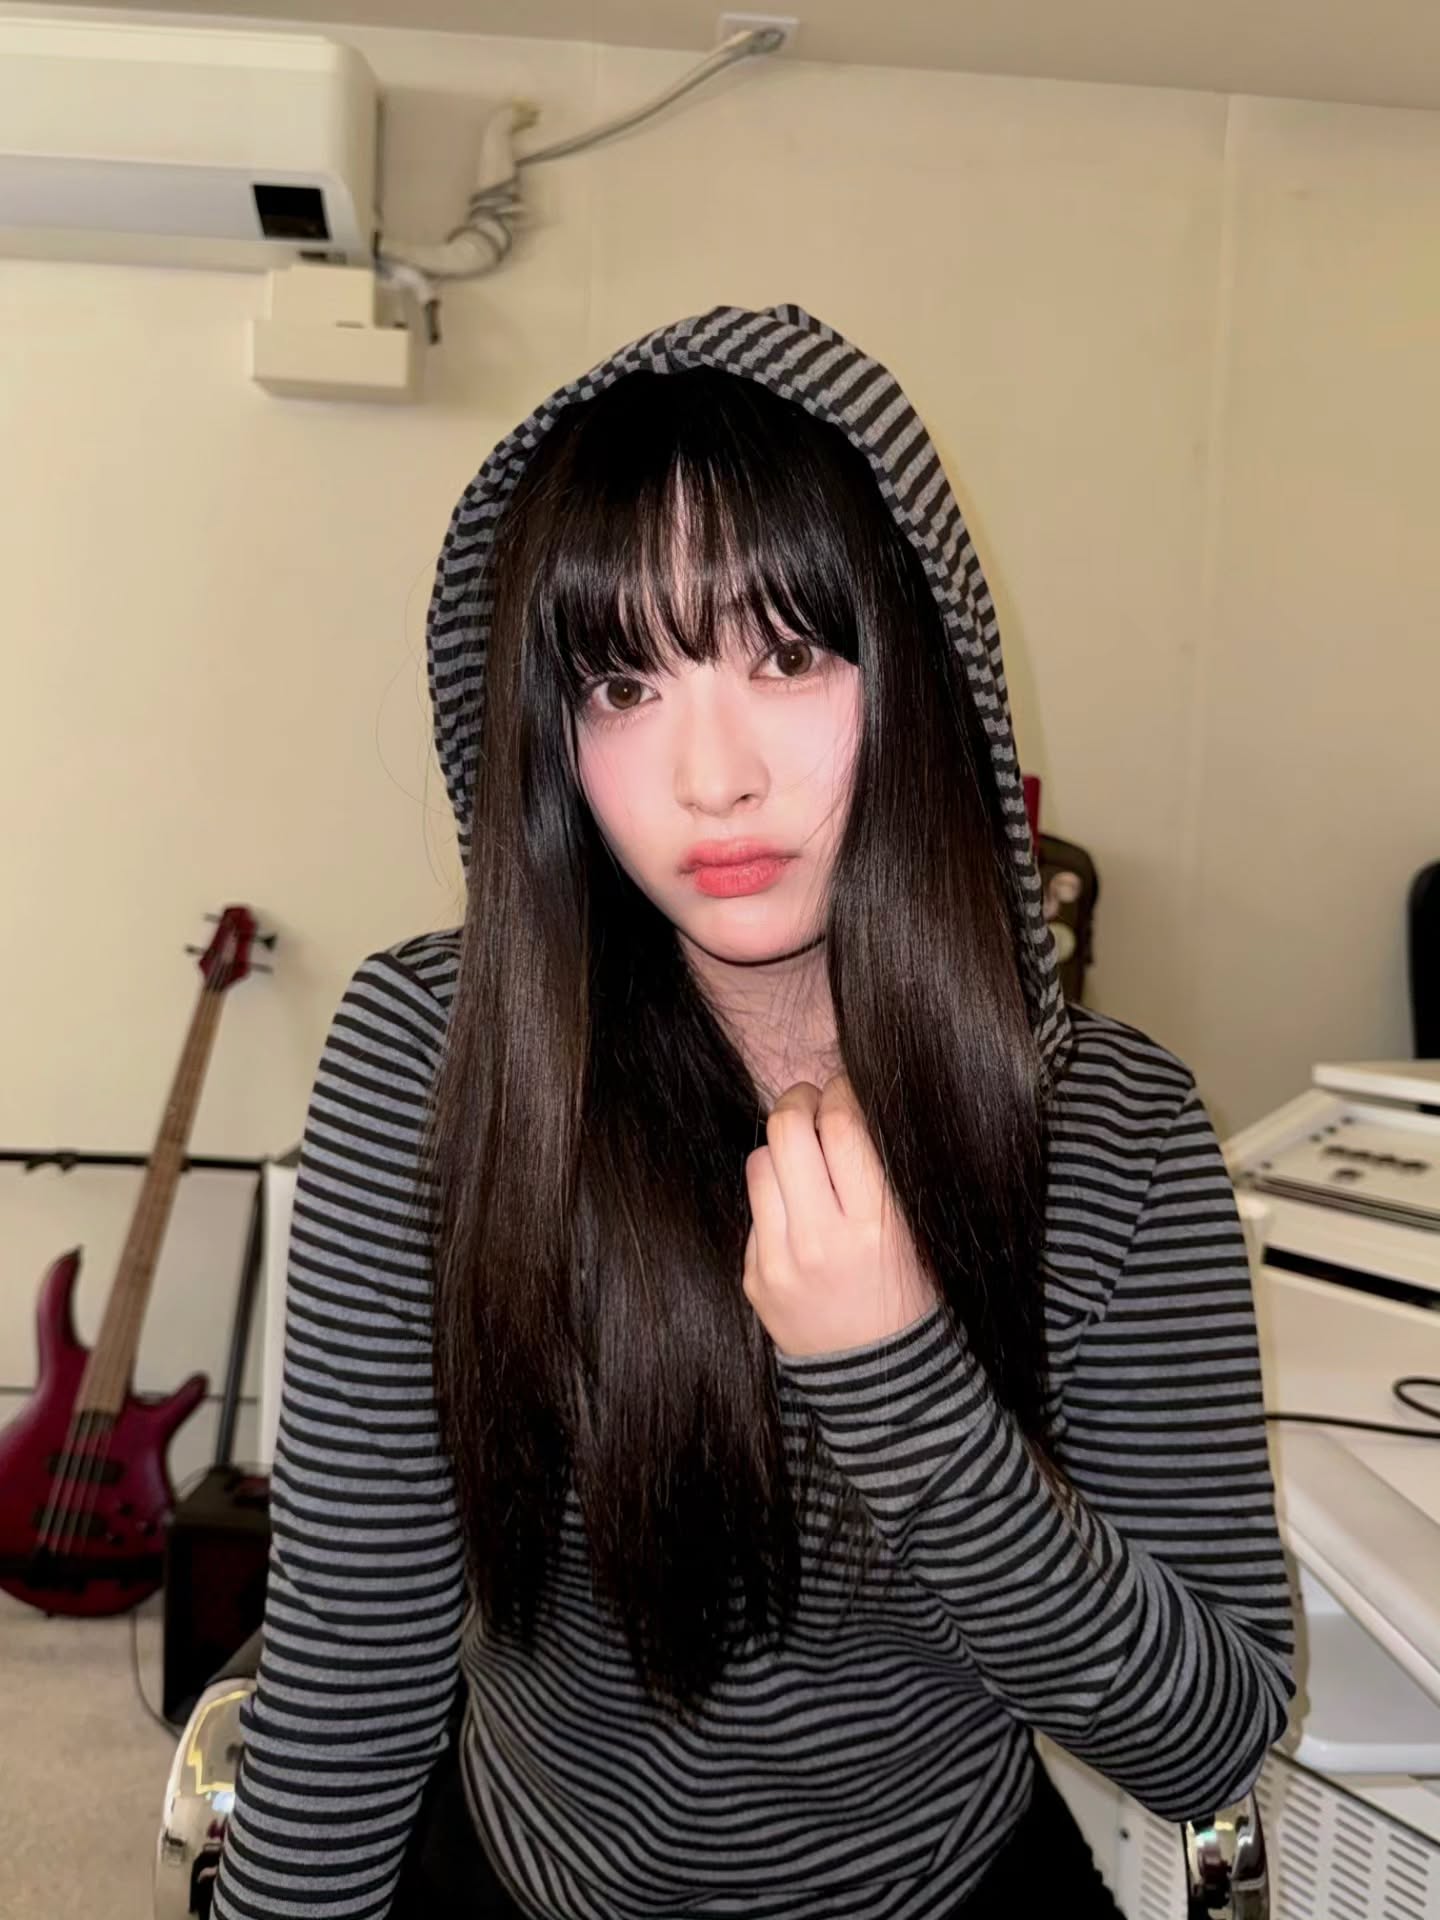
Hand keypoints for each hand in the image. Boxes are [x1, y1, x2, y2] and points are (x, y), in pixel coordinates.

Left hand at [742, 1072, 937, 1359]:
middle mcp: (822, 1240)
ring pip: (760, 1162)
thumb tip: (848, 1103)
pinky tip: (797, 1212)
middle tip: (810, 1102)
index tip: (844, 1088)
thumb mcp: (914, 1231)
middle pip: (787, 1131)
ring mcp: (780, 1261)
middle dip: (798, 1101)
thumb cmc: (911, 1295)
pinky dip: (774, 1199)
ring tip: (803, 1158)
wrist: (882, 1380)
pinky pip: (754, 1210)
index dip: (840, 1091)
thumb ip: (881, 1172)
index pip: (842, 1126)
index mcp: (876, 1224)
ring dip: (781, 1149)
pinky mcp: (755, 1277)